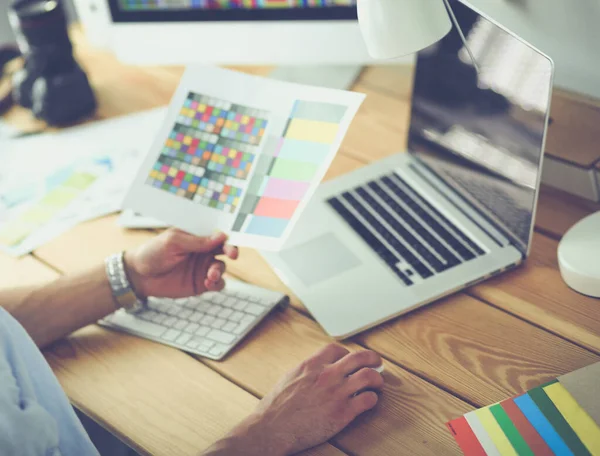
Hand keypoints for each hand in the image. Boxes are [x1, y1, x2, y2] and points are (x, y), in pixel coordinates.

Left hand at [124, 228, 237, 298]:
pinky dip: (217, 283)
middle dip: (231, 251)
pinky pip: (217, 284)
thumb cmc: (152, 252)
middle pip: (225, 250)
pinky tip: (208, 283)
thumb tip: (221, 235)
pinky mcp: (200, 284)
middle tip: (232, 255)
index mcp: (197, 237)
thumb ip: (197, 241)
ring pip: (222, 268)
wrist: (139, 275)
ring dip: (220, 270)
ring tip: (210, 275)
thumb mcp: (173, 242)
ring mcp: (202, 268)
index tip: (230, 241)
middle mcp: (203, 252)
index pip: (218, 235)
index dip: (228, 238)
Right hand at [205, 344, 383, 455]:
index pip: (338, 349)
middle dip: (372, 358)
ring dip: (377, 379)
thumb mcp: (290, 377)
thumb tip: (315, 368)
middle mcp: (328, 374)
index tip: (351, 359)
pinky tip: (369, 401)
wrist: (272, 428)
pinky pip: (368, 400)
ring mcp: (337, 392)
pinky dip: (373, 399)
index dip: (348, 353)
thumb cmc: (276, 407)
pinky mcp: (343, 412)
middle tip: (376, 363)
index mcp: (312, 364)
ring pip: (369, 376)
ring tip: (378, 384)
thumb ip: (307, 370)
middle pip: (360, 357)